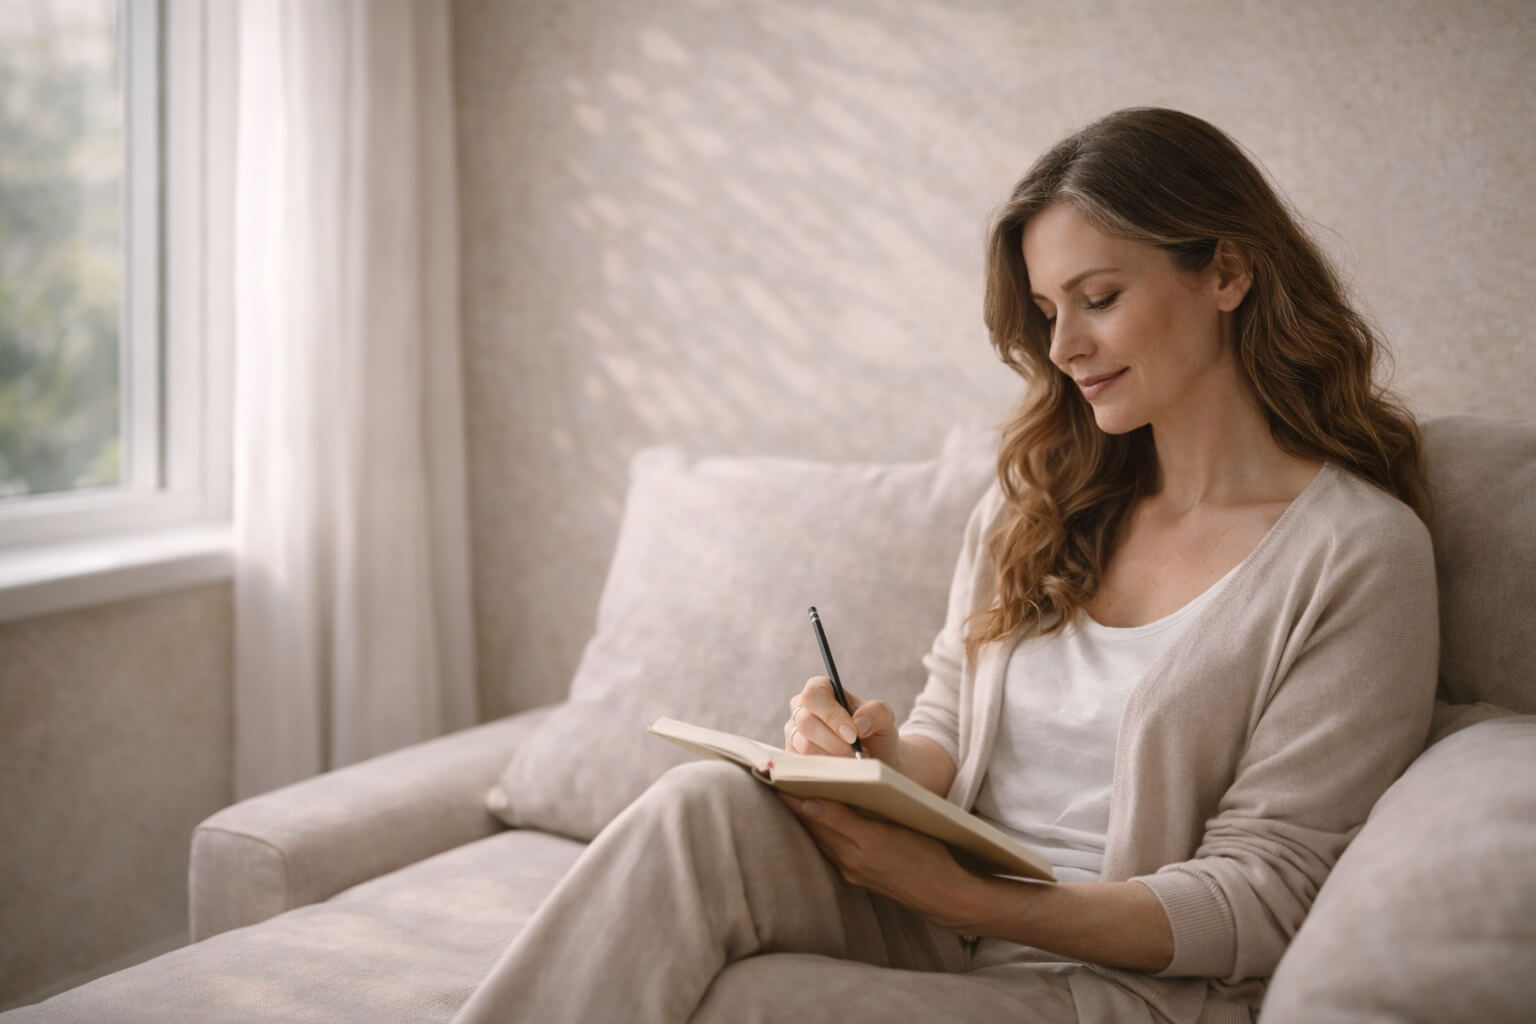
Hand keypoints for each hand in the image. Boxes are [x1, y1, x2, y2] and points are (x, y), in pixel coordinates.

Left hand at [778, 793, 987, 931]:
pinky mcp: (857, 878)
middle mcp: (853, 860)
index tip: (776, 776)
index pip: (822, 813)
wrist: (947, 895)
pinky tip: (814, 818)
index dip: (797, 794)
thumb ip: (856, 816)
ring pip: (820, 838)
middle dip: (794, 802)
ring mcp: (854, 871)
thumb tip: (815, 801)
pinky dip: (819, 832)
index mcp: (866, 842)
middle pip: (815, 825)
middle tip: (773, 777)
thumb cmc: (931, 853)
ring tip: (787, 792)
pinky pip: (829, 850)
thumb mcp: (901, 825)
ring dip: (804, 817)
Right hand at [784, 677, 900, 761]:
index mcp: (821, 691)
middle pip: (806, 722)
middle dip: (835, 743)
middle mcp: (801, 710)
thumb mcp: (885, 718)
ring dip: (834, 758)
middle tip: (859, 753)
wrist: (875, 759)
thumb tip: (858, 723)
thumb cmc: (876, 733)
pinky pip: (804, 766)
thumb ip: (876, 712)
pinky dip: (827, 771)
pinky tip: (843, 771)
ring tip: (855, 760)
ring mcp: (794, 735)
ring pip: (805, 747)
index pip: (814, 695)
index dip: (831, 714)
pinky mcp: (794, 758)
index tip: (853, 734)